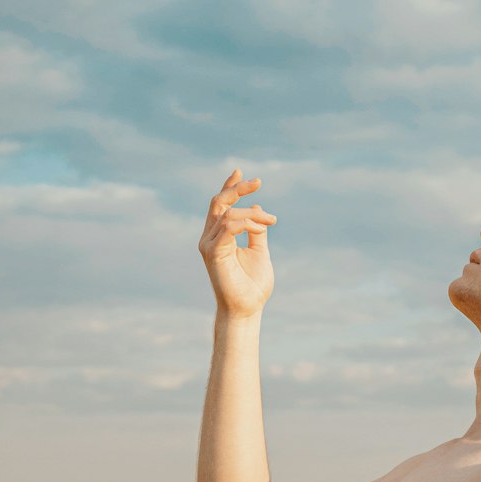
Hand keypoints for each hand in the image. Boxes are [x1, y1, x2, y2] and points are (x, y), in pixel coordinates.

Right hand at [199, 167, 275, 316]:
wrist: (247, 308)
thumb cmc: (252, 285)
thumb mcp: (260, 251)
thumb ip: (257, 230)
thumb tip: (258, 207)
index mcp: (219, 236)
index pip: (221, 205)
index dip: (229, 187)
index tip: (242, 172)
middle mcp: (210, 237)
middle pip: (219, 202)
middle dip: (237, 188)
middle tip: (257, 181)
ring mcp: (209, 244)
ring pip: (228, 213)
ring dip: (252, 214)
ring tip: (271, 222)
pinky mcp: (213, 252)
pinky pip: (228, 227)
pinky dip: (246, 222)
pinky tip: (261, 227)